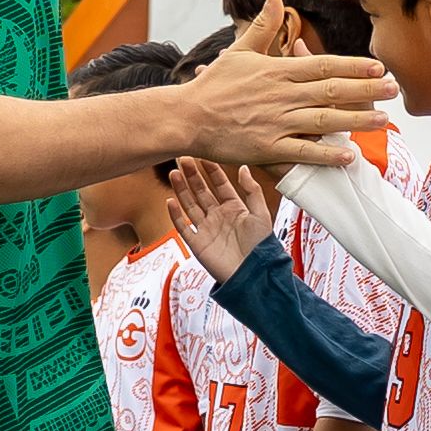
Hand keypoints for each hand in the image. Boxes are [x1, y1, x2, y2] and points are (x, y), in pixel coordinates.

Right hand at [169, 159, 278, 283]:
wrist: (253, 275)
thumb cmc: (261, 247)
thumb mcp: (261, 214)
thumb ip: (252, 191)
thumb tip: (243, 167)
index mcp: (234, 208)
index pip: (220, 184)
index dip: (211, 170)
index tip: (203, 155)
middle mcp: (218, 216)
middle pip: (201, 192)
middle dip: (192, 176)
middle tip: (183, 158)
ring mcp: (206, 229)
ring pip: (190, 205)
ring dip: (181, 190)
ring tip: (173, 173)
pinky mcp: (197, 244)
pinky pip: (183, 227)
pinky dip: (175, 215)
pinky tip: (170, 201)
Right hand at [176, 32, 393, 171]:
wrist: (186, 117)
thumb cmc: (214, 85)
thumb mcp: (239, 50)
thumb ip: (263, 24)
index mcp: (277, 71)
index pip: (323, 65)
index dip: (353, 65)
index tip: (377, 65)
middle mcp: (281, 95)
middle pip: (331, 90)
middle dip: (366, 89)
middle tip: (394, 89)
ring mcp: (276, 123)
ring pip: (324, 120)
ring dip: (356, 120)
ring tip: (383, 119)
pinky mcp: (267, 148)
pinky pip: (303, 151)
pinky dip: (326, 154)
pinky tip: (349, 155)